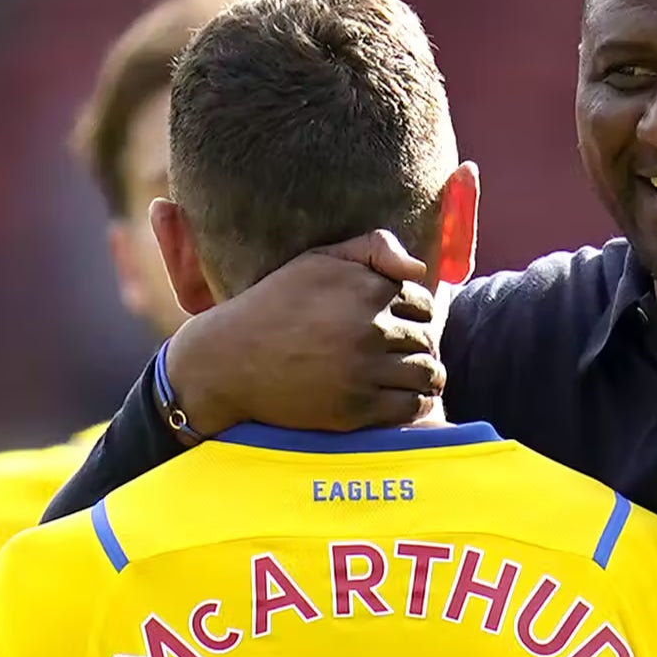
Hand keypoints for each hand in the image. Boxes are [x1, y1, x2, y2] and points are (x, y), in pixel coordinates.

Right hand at [163, 231, 440, 434]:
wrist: (228, 360)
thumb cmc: (274, 306)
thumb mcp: (318, 261)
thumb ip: (372, 249)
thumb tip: (418, 268)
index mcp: (365, 289)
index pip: (423, 303)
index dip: (415, 315)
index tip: (400, 325)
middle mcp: (370, 328)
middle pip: (426, 339)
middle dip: (420, 346)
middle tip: (405, 354)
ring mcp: (364, 370)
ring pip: (427, 374)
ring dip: (426, 376)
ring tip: (412, 378)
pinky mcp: (357, 407)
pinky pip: (411, 407)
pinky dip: (417, 405)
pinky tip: (405, 400)